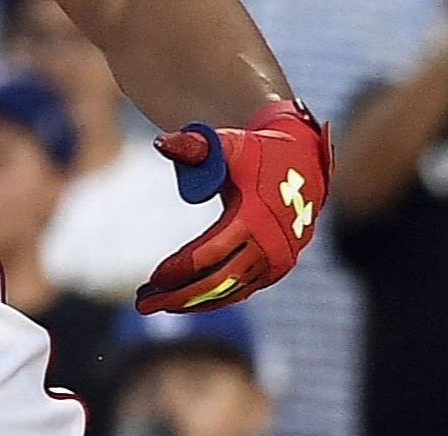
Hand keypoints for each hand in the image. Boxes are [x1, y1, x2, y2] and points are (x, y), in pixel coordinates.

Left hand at [136, 99, 331, 313]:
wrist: (304, 165)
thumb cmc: (258, 152)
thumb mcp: (230, 144)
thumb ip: (195, 145)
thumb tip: (159, 142)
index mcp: (256, 218)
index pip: (212, 253)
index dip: (181, 268)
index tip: (153, 278)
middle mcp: (269, 247)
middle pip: (218, 282)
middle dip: (179, 296)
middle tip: (142, 305)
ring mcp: (274, 262)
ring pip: (228, 291)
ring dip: (191, 301)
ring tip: (154, 304)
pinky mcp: (274, 270)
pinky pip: (240, 290)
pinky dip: (212, 298)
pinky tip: (184, 301)